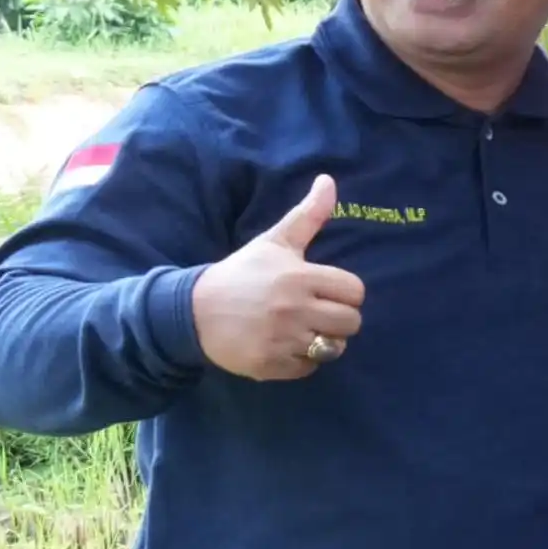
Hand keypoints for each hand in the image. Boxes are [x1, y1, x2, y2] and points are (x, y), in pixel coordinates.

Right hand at [190, 176, 367, 380]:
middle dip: (337, 319)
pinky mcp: (271, 364)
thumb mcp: (273, 242)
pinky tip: (281, 346)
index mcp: (299, 276)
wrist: (192, 311)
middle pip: (351, 322)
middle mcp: (294, 309)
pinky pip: (309, 368)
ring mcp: (282, 339)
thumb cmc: (241, 274)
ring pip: (335, 348)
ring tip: (299, 330)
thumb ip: (307, 216)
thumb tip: (329, 180)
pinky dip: (300, 361)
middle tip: (313, 312)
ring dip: (323, 341)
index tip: (324, 291)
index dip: (344, 292)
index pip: (355, 291)